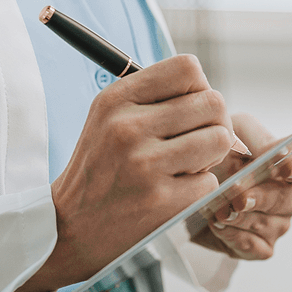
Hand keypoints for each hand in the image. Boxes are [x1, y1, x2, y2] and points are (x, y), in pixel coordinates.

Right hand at [6, 55, 237, 291]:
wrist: (71, 223)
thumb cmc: (100, 164)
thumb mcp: (109, 114)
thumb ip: (153, 96)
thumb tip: (208, 91)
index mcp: (117, 98)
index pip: (187, 68)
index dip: (199, 86)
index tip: (190, 105)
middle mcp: (129, 126)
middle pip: (213, 103)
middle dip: (214, 121)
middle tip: (196, 137)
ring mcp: (145, 164)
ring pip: (220, 139)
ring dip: (211, 154)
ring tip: (187, 162)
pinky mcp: (161, 201)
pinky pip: (211, 181)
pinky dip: (200, 186)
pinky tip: (175, 188)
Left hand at [191, 112, 291, 259]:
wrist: (192, 177)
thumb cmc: (221, 150)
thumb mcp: (235, 132)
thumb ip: (258, 140)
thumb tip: (276, 152)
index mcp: (290, 164)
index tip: (285, 168)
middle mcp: (290, 196)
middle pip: (291, 201)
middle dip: (262, 198)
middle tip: (238, 196)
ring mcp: (277, 223)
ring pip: (269, 225)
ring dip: (241, 218)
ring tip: (217, 209)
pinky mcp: (260, 245)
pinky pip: (254, 247)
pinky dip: (234, 236)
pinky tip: (217, 224)